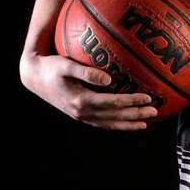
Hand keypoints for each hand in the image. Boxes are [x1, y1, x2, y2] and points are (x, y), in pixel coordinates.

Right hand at [20, 52, 157, 130]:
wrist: (34, 77)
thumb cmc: (51, 67)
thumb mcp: (66, 65)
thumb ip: (86, 72)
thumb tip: (108, 79)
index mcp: (82, 101)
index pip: (113, 103)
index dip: (132, 101)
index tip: (148, 97)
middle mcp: (83, 112)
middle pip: (115, 116)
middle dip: (136, 115)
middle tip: (155, 111)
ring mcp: (81, 116)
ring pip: (110, 124)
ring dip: (128, 124)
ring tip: (145, 123)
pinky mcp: (80, 115)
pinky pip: (102, 123)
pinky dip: (116, 124)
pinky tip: (125, 122)